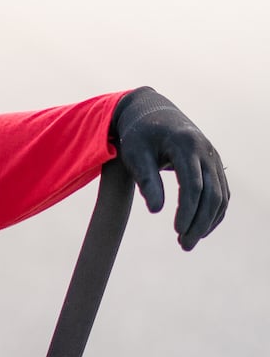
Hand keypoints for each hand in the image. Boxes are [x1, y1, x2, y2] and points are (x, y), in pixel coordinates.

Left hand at [110, 87, 228, 249]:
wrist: (150, 111)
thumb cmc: (138, 134)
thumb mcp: (135, 154)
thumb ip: (146, 180)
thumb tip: (156, 211)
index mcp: (186, 145)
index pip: (193, 186)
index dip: (187, 211)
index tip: (177, 231)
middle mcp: (206, 151)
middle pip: (211, 194)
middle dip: (199, 222)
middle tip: (184, 245)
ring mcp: (213, 157)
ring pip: (220, 195)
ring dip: (208, 221)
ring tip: (188, 241)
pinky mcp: (214, 164)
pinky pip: (221, 192)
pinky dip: (214, 212)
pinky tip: (200, 228)